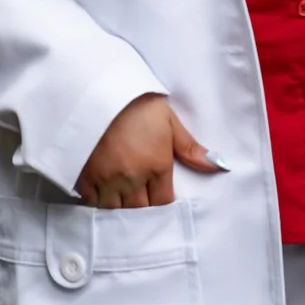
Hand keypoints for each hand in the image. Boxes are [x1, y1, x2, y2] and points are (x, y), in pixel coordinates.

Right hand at [75, 94, 223, 207]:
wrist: (96, 91)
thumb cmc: (136, 105)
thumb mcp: (169, 121)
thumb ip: (191, 149)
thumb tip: (220, 165)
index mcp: (156, 167)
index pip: (163, 203)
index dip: (162, 206)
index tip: (159, 201)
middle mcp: (133, 179)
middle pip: (140, 212)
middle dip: (142, 212)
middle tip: (141, 207)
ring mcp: (106, 181)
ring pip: (116, 213)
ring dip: (120, 212)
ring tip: (122, 208)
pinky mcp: (84, 178)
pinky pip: (92, 205)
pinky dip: (98, 206)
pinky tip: (102, 200)